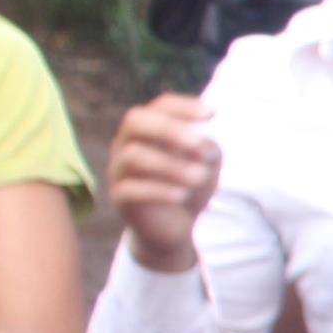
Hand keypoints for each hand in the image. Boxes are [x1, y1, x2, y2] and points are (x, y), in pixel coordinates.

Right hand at [105, 93, 221, 271]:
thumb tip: (203, 149)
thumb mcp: (207, 165)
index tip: (212, 114)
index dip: (184, 107)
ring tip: (200, 177)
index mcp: (150, 129)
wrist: (175, 226)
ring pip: (133, 156)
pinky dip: (159, 191)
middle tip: (197, 142)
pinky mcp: (119, 197)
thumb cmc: (190, 184)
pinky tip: (183, 195)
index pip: (161, 106)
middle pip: (135, 122)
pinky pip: (131, 190)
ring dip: (170, 165)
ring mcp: (119, 169)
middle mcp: (128, 143)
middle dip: (168, 129)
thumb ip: (207, 150)